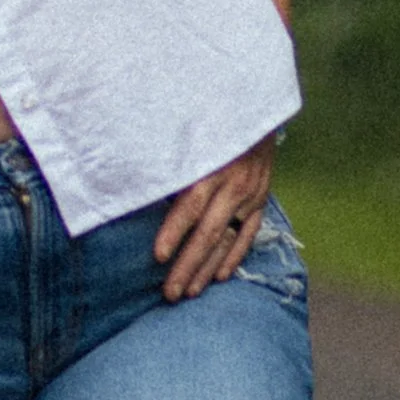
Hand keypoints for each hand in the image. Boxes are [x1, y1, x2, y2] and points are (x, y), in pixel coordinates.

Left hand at [153, 131, 280, 304]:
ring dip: (207, 268)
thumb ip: (170, 163)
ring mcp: (251, 193)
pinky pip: (249, 233)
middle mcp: (234, 184)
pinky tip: (220, 277)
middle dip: (187, 265)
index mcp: (212, 166)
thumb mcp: (187, 134)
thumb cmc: (208, 119)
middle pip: (208, 232)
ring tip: (189, 292)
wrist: (256, 105)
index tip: (158, 256)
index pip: (191, 206)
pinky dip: (234, 256)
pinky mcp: (262, 198)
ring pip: (227, 238)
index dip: (174, 231)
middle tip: (169, 293)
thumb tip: (138, 188)